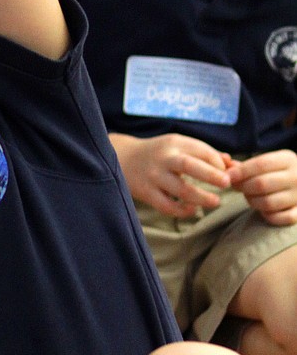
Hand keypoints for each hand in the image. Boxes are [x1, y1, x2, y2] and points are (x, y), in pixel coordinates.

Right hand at [112, 132, 230, 215]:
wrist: (122, 158)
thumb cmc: (158, 153)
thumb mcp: (178, 145)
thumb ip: (204, 153)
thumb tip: (232, 164)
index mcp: (174, 143)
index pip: (201, 150)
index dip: (218, 163)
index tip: (228, 174)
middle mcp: (164, 158)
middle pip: (190, 166)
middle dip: (212, 175)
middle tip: (227, 184)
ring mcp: (154, 176)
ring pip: (180, 190)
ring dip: (201, 197)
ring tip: (216, 202)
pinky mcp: (147, 193)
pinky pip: (167, 206)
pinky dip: (182, 210)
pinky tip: (192, 210)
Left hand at [228, 150, 296, 224]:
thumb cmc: (277, 172)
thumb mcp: (266, 162)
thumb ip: (244, 165)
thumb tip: (224, 165)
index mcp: (288, 159)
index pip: (260, 164)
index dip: (240, 171)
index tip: (227, 176)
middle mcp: (296, 177)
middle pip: (261, 184)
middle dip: (243, 187)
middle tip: (237, 187)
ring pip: (268, 203)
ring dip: (252, 201)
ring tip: (250, 196)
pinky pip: (280, 218)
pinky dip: (268, 216)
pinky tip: (264, 210)